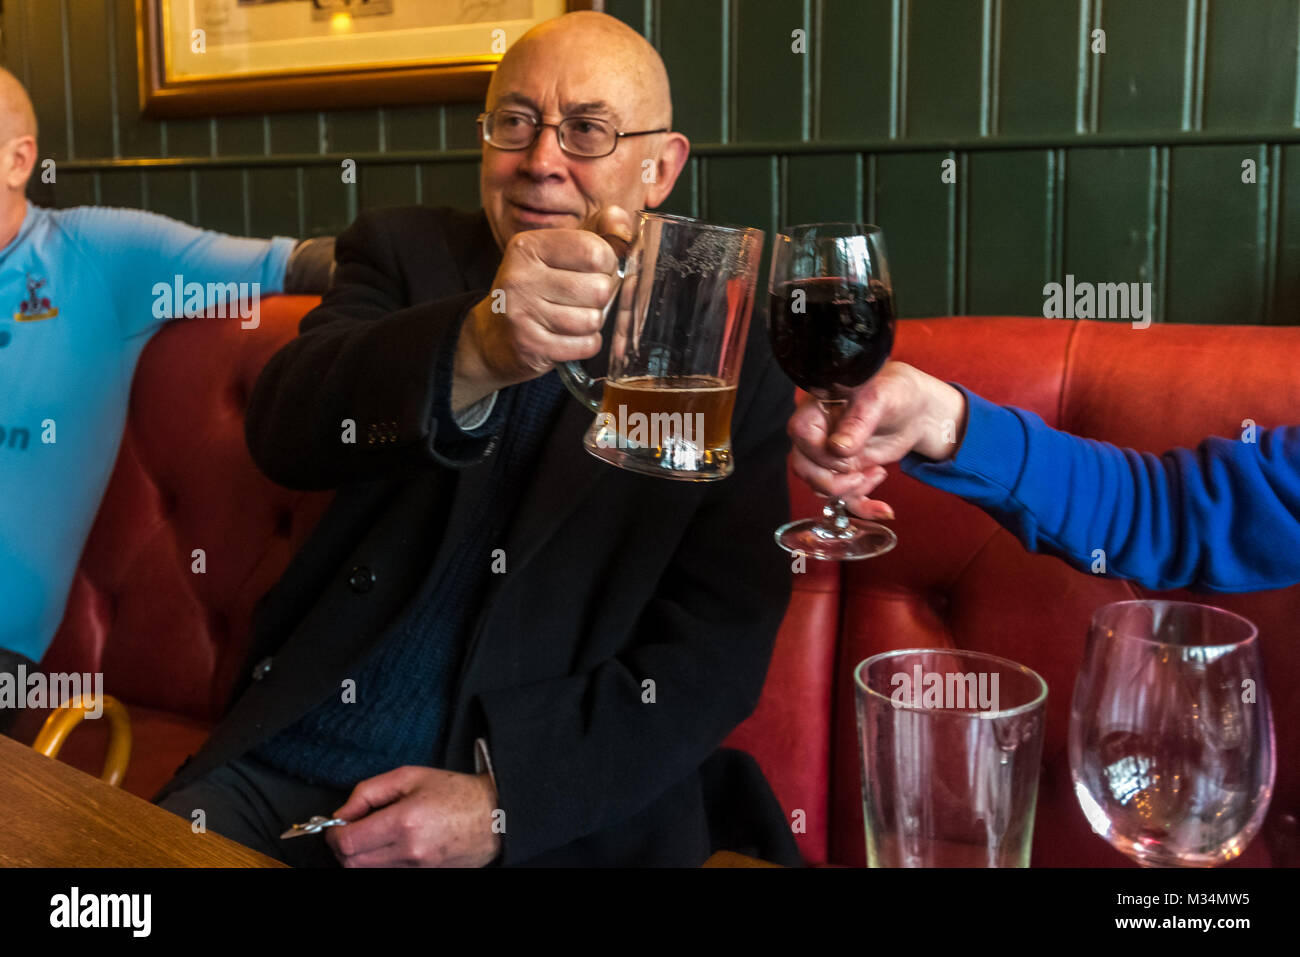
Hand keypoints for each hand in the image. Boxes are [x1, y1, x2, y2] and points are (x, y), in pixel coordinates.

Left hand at [325, 766, 501, 867]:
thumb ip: (369, 791)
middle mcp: (409, 851)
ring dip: (360, 856)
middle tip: (353, 829)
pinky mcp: (424, 877)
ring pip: (366, 872)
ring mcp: (418, 869)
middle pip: (351, 863)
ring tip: (374, 836)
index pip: (348, 842)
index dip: (334, 833)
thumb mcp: (410, 776)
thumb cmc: (456, 793)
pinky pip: (387, 874)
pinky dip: (379, 864)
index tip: (337, 824)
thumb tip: (343, 812)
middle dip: (343, 846)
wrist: (495, 817)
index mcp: (405, 821)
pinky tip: (389, 847)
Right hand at [452, 206, 634, 411]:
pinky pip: (586, 345)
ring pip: (594, 319)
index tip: (594, 270)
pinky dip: (585, 345)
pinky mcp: (530, 346)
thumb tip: (623, 226)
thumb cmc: (536, 290)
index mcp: (528, 246)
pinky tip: (567, 338)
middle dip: (600, 298)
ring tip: (571, 319)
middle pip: (600, 288)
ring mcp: (522, 313)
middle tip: (581, 299)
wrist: (493, 337)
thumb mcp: (558, 253)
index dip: (608, 264)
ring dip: (591, 323)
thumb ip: (595, 232)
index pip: (596, 251)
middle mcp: (520, 277)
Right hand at [787, 362, 967, 517]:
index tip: (847, 453)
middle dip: (832, 480)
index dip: (821, 452)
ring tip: (877, 473)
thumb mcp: (879, 400)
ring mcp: (831, 455)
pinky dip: (863, 507)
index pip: (800, 434)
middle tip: (858, 474)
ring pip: (820, 486)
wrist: (916, 408)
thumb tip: (838, 448)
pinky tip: (883, 509)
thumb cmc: (895, 391)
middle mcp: (819, 433)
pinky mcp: (846, 472)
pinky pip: (843, 497)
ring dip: (850, 492)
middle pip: (804, 466)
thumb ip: (857, 423)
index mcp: (818, 407)